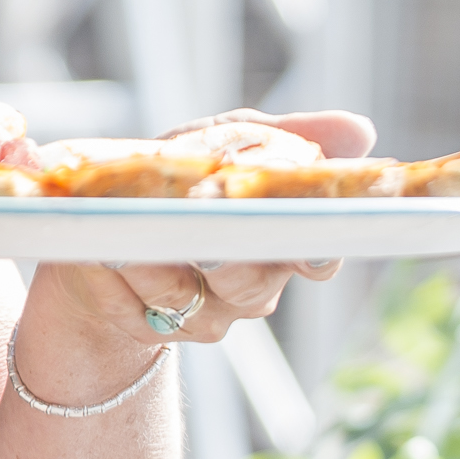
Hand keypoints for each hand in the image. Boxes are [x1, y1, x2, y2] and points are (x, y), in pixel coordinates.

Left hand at [36, 109, 373, 357]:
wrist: (108, 230)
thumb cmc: (181, 180)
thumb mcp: (226, 143)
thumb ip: (281, 137)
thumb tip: (359, 131)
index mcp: (280, 243)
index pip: (316, 258)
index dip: (313, 254)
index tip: (302, 243)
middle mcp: (251, 287)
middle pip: (250, 280)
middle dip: (224, 249)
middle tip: (201, 217)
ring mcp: (203, 315)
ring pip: (184, 293)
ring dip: (153, 260)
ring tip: (128, 228)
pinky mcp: (149, 327)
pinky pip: (134, 305)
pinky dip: (115, 274)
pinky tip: (101, 251)